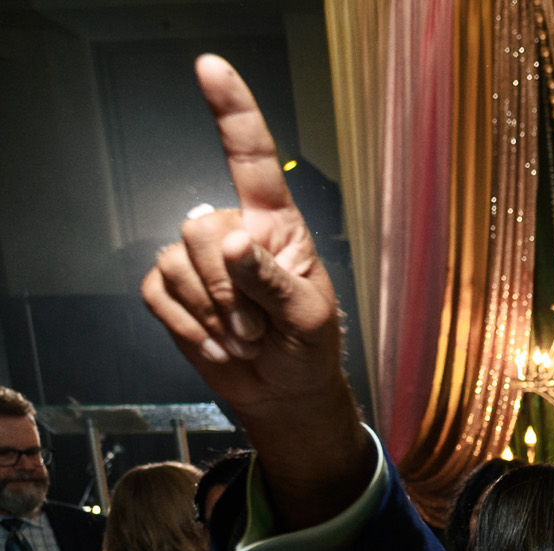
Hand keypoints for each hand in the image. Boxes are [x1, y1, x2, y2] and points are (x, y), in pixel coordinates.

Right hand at [139, 56, 373, 525]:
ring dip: (214, 313)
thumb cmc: (308, 348)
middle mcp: (232, 230)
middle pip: (199, 228)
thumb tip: (234, 240)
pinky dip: (189, 326)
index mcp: (276, 225)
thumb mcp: (309, 317)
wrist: (284, 393)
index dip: (231, 110)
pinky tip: (219, 344)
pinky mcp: (171, 289)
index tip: (210, 66)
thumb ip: (274, 279)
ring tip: (246, 337)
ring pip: (177, 262)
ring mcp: (197, 260)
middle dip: (229, 287)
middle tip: (261, 326)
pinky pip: (158, 293)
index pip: (250, 158)